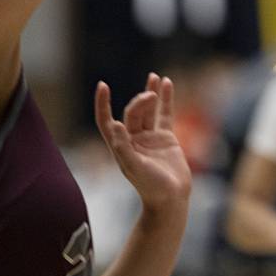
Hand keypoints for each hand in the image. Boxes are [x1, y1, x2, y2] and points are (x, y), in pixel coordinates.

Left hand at [95, 73, 191, 212]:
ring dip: (150, 93)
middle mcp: (133, 139)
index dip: (103, 104)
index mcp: (120, 146)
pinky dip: (166, 98)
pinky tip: (166, 83)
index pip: (107, 121)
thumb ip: (124, 147)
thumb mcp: (134, 167)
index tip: (103, 86)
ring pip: (148, 110)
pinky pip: (165, 113)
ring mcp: (150, 137)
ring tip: (154, 77)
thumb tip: (115, 125)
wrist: (172, 198)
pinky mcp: (166, 137)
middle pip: (133, 112)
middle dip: (139, 101)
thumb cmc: (150, 186)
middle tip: (149, 96)